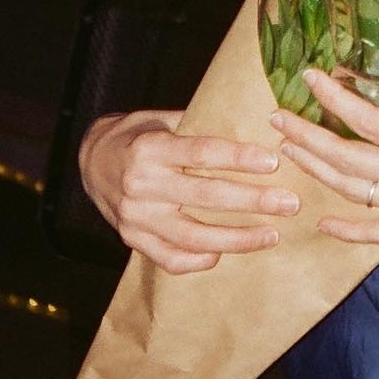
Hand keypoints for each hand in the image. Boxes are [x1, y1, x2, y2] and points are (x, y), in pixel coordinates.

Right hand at [78, 110, 298, 272]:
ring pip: (193, 236)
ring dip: (237, 238)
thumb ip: (198, 127)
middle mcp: (141, 185)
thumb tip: (254, 128)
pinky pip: (171, 259)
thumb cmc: (137, 135)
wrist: (89, 162)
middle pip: (206, 196)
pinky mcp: (132, 240)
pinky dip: (200, 259)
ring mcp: (136, 217)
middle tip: (289, 203)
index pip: (202, 153)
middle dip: (253, 201)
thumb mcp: (161, 120)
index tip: (273, 162)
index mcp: (150, 148)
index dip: (239, 158)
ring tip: (271, 235)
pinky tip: (226, 253)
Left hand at [270, 70, 378, 250]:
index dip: (336, 99)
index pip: (369, 121)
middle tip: (276, 118)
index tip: (311, 77)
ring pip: (355, 192)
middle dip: (307, 137)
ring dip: (318, 171)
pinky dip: (350, 230)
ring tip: (289, 152)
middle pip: (347, 159)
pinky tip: (325, 223)